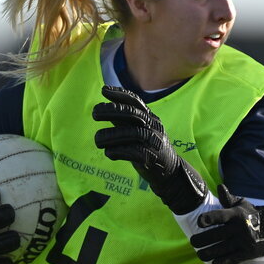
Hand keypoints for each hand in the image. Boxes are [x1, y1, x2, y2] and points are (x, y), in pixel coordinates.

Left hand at [92, 85, 206, 214]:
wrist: (169, 172)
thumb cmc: (149, 149)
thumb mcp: (140, 131)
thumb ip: (125, 121)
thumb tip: (104, 109)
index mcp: (151, 119)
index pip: (136, 102)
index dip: (120, 94)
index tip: (104, 91)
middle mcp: (154, 127)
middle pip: (133, 114)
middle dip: (112, 110)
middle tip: (94, 113)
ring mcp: (154, 143)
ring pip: (132, 133)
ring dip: (111, 135)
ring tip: (98, 140)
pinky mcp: (151, 159)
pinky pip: (133, 152)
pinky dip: (117, 151)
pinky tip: (109, 153)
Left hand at [190, 185, 263, 263]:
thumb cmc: (251, 214)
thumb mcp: (242, 204)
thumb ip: (228, 198)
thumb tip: (220, 187)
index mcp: (236, 214)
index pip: (220, 216)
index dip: (209, 219)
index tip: (199, 223)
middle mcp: (240, 227)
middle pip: (216, 235)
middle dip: (201, 240)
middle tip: (193, 242)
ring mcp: (244, 241)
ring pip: (222, 249)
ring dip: (207, 253)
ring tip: (200, 254)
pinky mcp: (249, 252)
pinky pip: (233, 259)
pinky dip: (222, 262)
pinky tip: (214, 263)